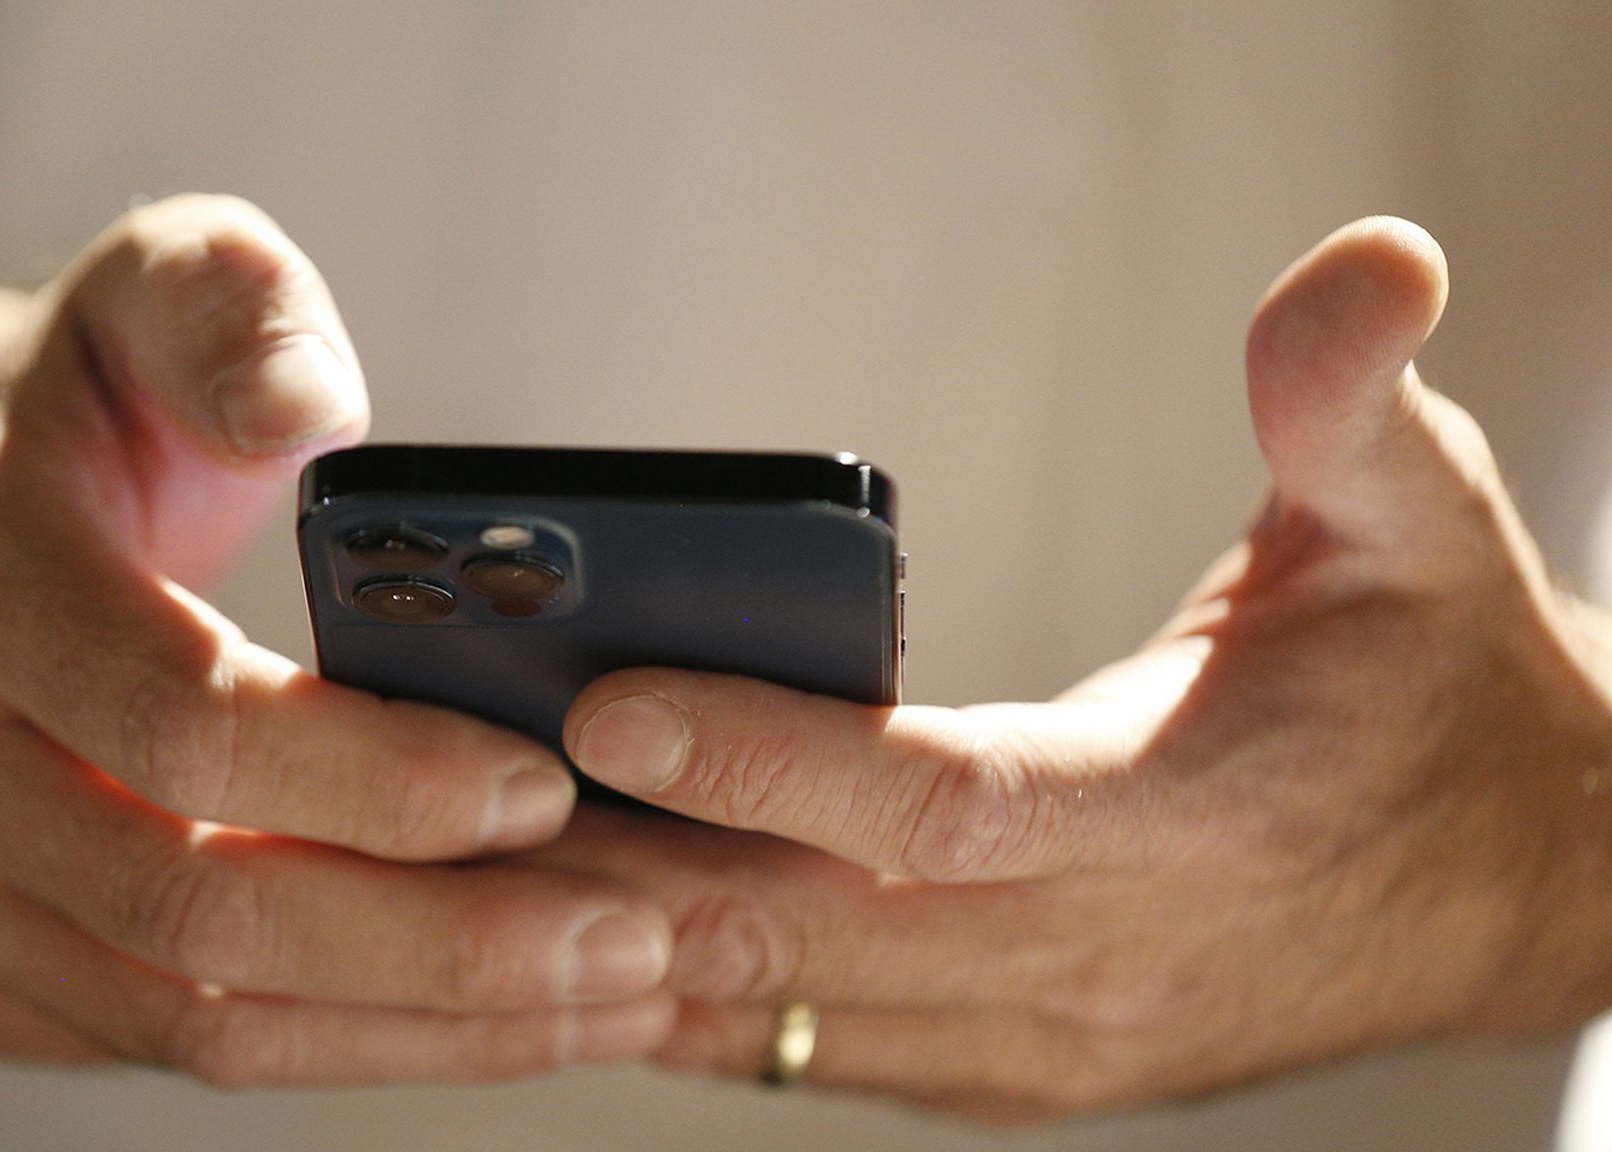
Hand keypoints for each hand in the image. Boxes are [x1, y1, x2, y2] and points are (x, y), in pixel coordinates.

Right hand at [0, 196, 672, 1084]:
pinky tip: (491, 1018)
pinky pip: (175, 1048)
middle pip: (198, 910)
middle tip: (631, 937)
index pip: (186, 724)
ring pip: (195, 1018)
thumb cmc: (86, 410)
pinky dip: (354, 1048)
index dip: (379, 777)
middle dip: (439, 942)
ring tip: (604, 994)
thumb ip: (234, 310)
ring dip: (421, 1024)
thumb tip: (307, 403)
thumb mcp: (154, 291)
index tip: (552, 786)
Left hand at [530, 218, 1611, 1119]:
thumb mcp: (1422, 523)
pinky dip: (677, 989)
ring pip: (778, 1011)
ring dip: (615, 941)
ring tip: (451, 860)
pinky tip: (562, 924)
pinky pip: (798, 1044)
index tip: (609, 697)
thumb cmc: (1440, 694)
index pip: (946, 809)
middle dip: (616, 867)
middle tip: (439, 792)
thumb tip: (1363, 269)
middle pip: (809, 931)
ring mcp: (1038, 1041)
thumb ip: (1354, 404)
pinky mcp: (1002, 1065)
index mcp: (1187, 824)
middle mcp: (1095, 964)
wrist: (1515, 884)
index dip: (772, 761)